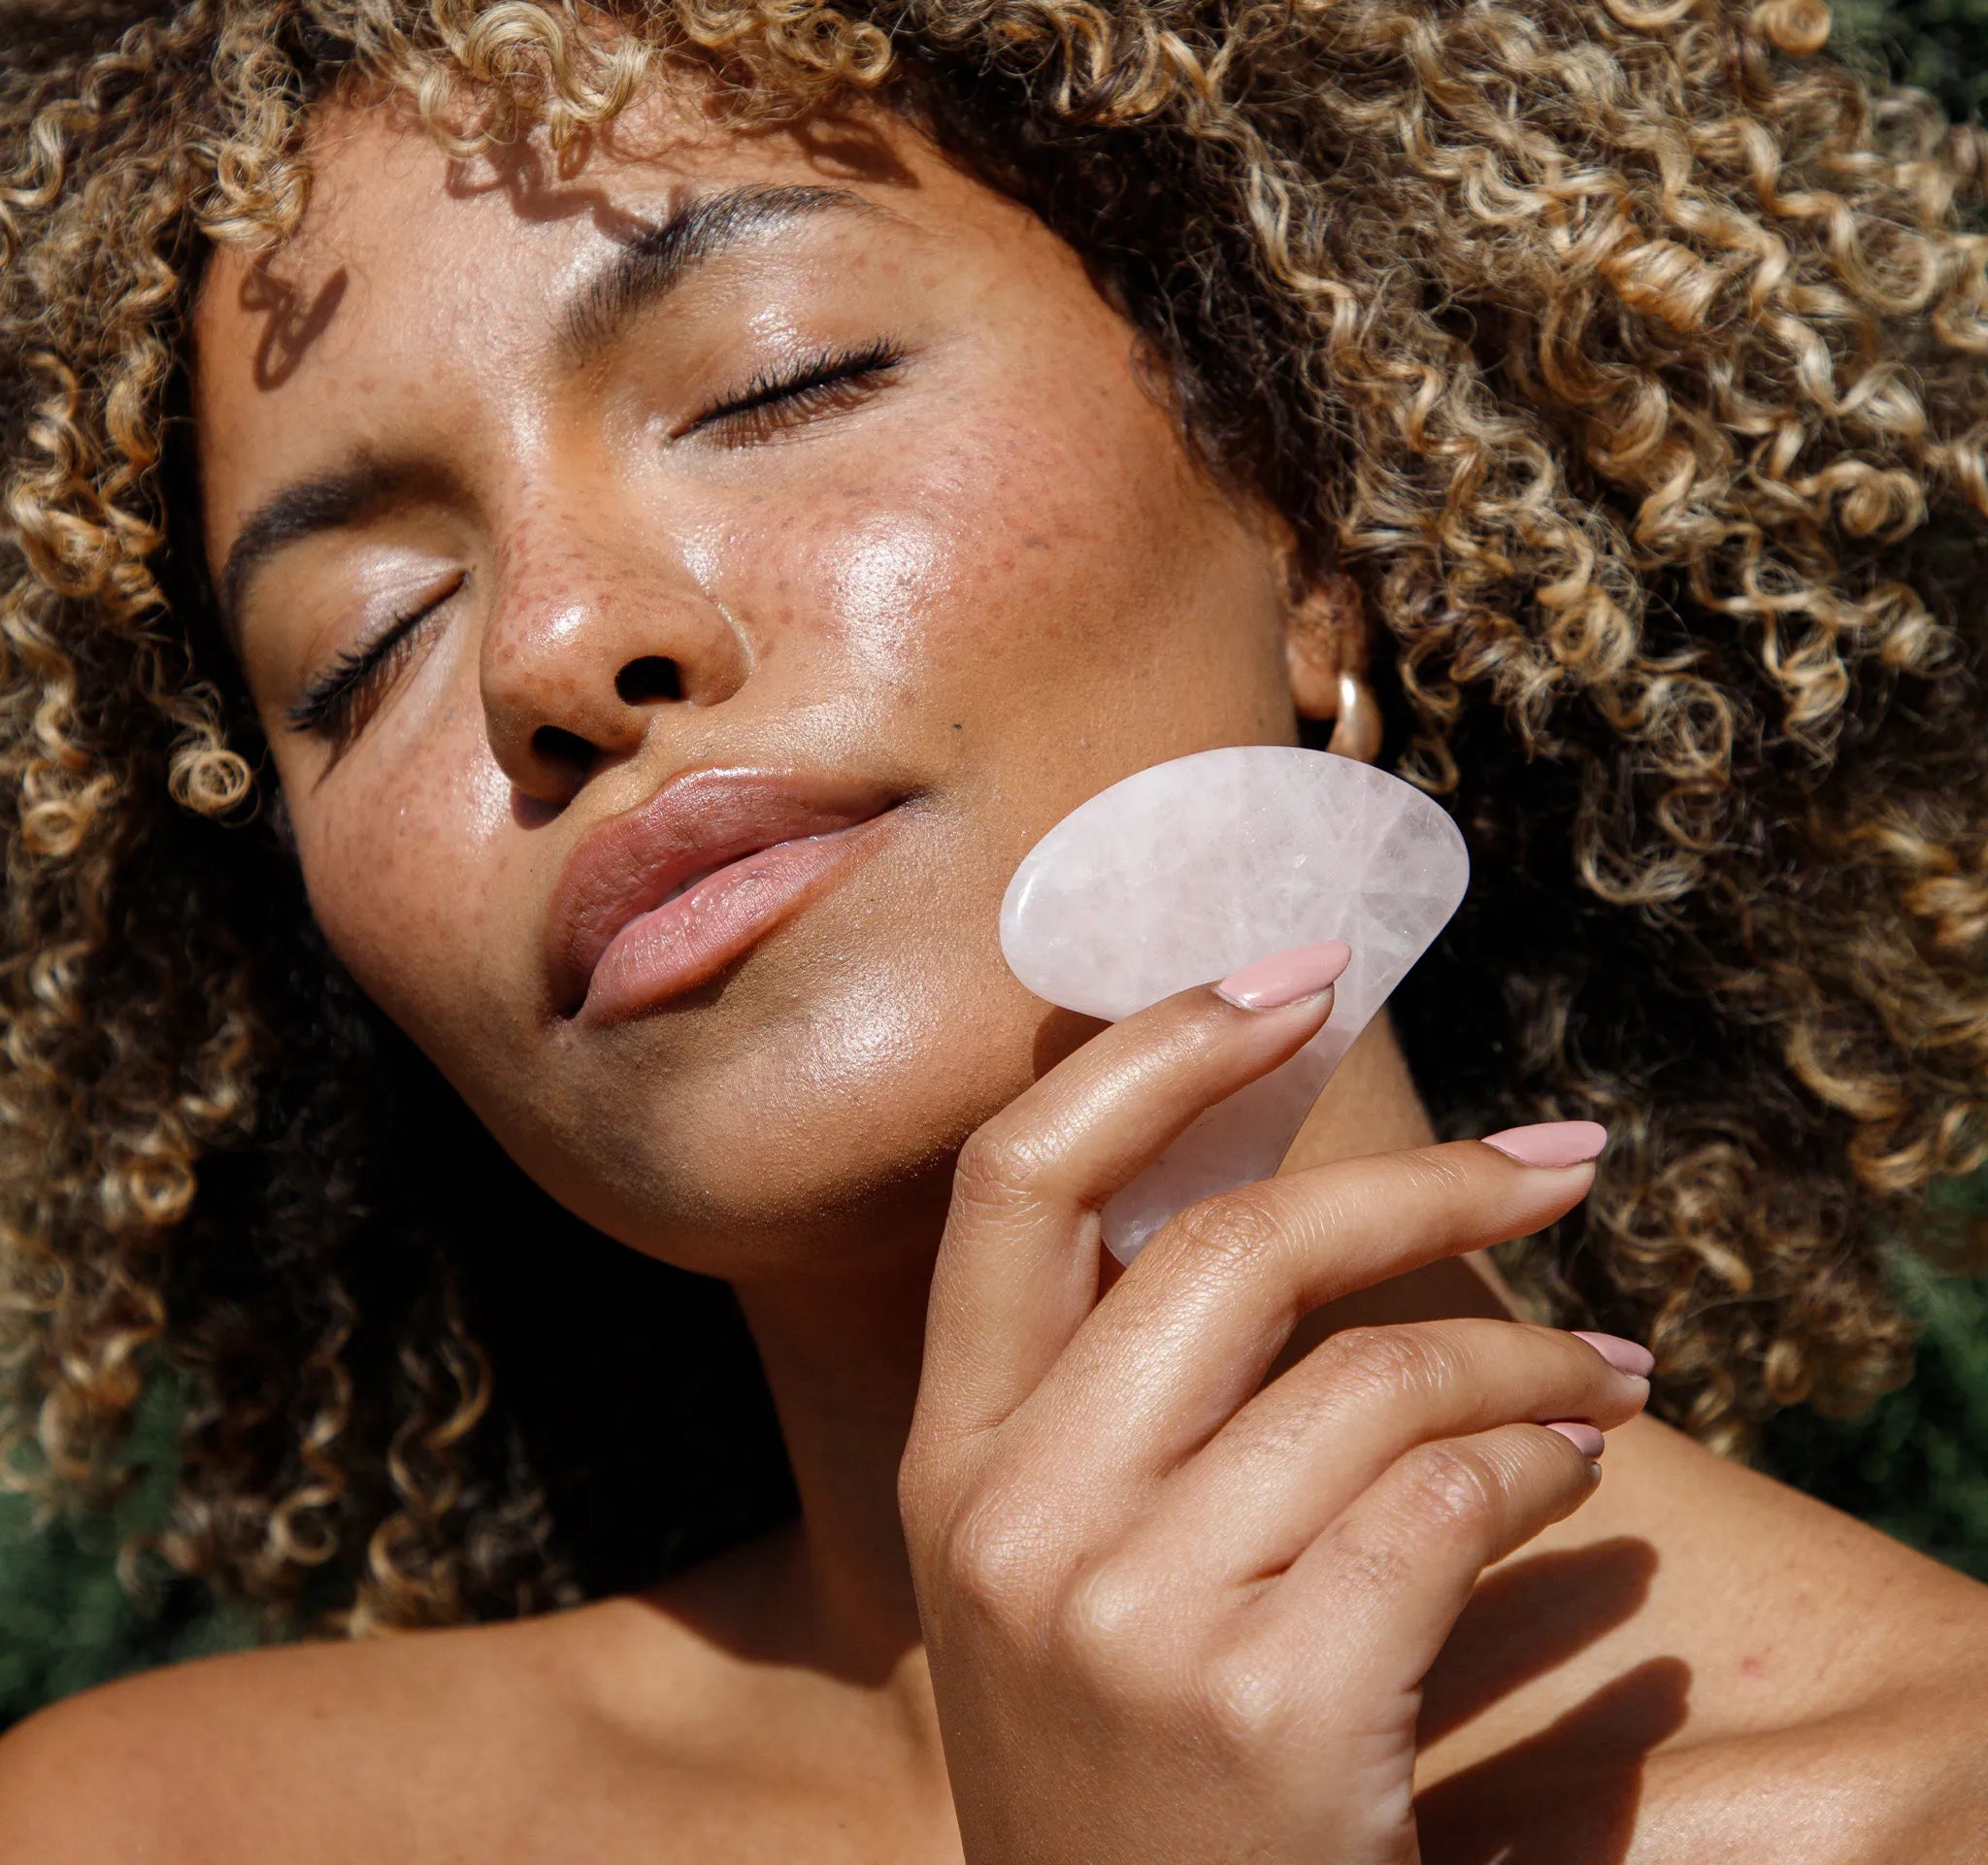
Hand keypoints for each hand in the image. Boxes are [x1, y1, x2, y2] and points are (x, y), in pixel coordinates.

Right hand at [900, 947, 1648, 1864]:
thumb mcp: (1071, 1569)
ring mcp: (1128, 1612)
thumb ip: (1130, 1392)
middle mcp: (1012, 1517)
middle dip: (1424, 1179)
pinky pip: (1444, 1502)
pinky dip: (1541, 1470)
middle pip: (1228, 1244)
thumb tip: (1289, 1186)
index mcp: (953, 1459)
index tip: (1291, 977)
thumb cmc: (1136, 1762)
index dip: (1154, 1049)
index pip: (1015, 1177)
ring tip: (1603, 1376)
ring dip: (1526, 1360)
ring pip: (1372, 1376)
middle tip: (1561, 1165)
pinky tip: (1579, 1485)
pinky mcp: (1267, 1703)